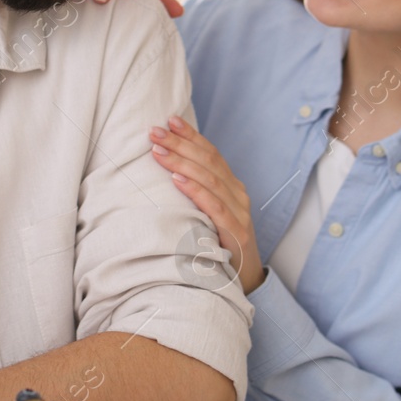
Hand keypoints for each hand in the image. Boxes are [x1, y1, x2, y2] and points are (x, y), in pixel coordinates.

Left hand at [150, 117, 262, 294]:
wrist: (245, 280)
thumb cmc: (220, 242)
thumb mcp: (209, 212)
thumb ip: (196, 190)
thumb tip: (167, 167)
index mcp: (231, 185)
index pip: (211, 153)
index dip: (191, 135)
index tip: (169, 120)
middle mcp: (237, 194)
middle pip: (208, 162)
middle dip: (180, 143)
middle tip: (154, 131)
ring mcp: (239, 212)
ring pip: (210, 180)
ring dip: (182, 162)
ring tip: (159, 150)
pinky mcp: (236, 233)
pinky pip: (214, 207)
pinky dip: (195, 191)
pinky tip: (177, 180)